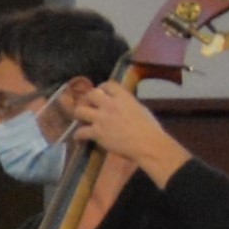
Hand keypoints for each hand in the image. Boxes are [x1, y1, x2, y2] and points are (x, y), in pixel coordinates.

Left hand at [58, 74, 184, 180]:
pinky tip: (79, 137)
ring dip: (79, 115)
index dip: (102, 88)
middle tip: (89, 106)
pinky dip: (78, 135)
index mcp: (124, 97)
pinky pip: (80, 132)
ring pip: (79, 110)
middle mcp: (110, 105)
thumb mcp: (141, 109)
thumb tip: (122, 105)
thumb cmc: (150, 128)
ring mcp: (101, 118)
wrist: (148, 144)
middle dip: (88, 100)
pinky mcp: (97, 132)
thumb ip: (128, 104)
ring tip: (82, 119)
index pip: (108, 84)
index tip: (101, 93)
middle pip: (90, 94)